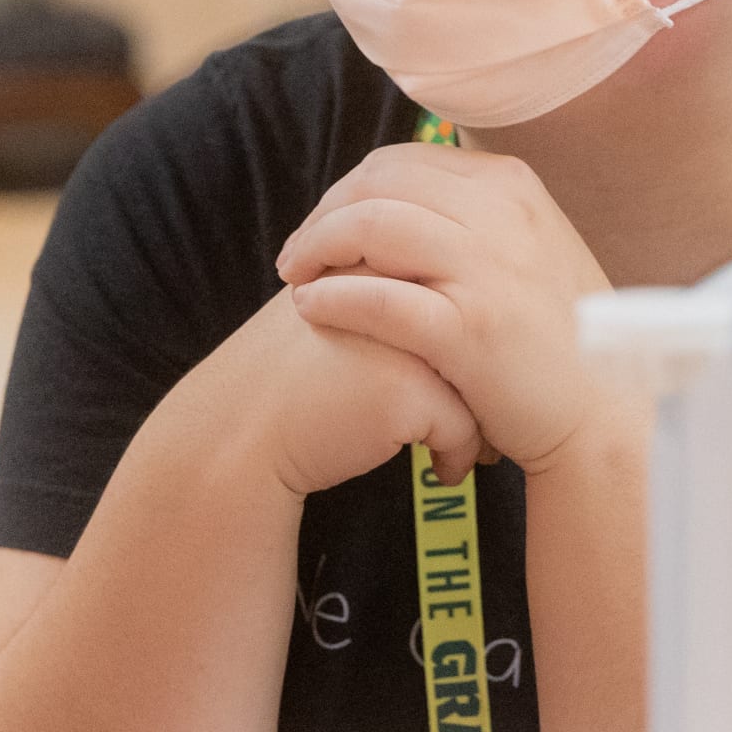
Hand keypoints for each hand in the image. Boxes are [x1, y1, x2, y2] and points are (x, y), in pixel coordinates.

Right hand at [202, 285, 482, 498]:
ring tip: (478, 446)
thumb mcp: (334, 308)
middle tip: (489, 411)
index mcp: (384, 260)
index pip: (463, 289)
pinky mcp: (409, 390)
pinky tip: (443, 472)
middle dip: (491, 377)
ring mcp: (408, 336)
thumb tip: (451, 304)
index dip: (475, 337)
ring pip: (484, 380)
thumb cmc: (287, 378)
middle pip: (481, 332)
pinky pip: (466, 428)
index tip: (473, 374)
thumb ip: (383, 292)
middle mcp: (401, 287)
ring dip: (485, 419)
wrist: (240, 432)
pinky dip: (458, 455)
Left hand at [274, 144, 617, 474]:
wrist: (604, 417)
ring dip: (317, 248)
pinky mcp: (470, 329)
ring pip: (370, 227)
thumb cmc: (561, 341)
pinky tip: (310, 309)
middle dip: (324, 214)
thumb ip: (480, 218)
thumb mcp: (532, 251)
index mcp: (513, 186)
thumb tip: (412, 196)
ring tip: (295, 278)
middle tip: (297, 253)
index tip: (326, 224)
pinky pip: (378, 297)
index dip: (350, 190)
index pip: (404, 161)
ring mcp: (487, 268)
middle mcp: (503, 213)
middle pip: (378, 184)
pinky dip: (333, 298)